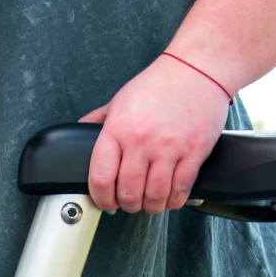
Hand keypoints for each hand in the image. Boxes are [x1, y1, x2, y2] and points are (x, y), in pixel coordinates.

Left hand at [79, 53, 230, 214]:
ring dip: (151, 206)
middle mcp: (141, 141)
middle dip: (127, 205)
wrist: (197, 69)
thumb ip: (98, 121)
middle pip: (128, 192)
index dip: (101, 198)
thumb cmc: (158, 84)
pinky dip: (174, 201)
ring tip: (150, 203)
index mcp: (118, 128)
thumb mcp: (119, 99)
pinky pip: (181, 189)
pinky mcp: (193, 152)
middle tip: (129, 204)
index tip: (105, 202)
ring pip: (155, 196)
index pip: (101, 177)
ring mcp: (169, 148)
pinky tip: (170, 198)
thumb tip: (78, 135)